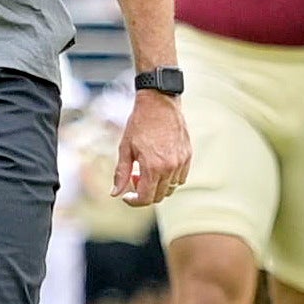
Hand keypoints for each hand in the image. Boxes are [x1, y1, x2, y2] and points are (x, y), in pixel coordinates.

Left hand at [114, 89, 191, 206]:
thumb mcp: (125, 148)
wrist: (159, 102)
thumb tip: (115, 194)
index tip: (126, 196)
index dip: (134, 201)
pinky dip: (170, 179)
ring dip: (158, 186)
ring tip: (147, 170)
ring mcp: (181, 162)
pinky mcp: (188, 156)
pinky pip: (181, 178)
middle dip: (144, 193)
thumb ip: (121, 174)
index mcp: (153, 167)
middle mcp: (170, 167)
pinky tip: (160, 166)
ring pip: (171, 188)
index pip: (145, 198)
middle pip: (159, 196)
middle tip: (134, 178)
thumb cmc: (139, 123)